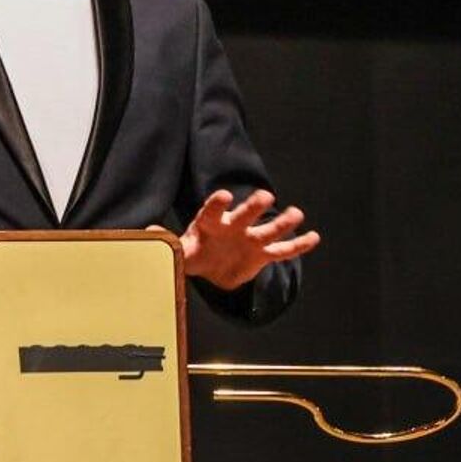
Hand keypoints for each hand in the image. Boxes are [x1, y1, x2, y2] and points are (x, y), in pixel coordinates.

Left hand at [160, 188, 319, 290]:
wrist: (212, 266)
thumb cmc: (194, 252)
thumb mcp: (178, 251)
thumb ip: (167, 243)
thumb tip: (147, 232)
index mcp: (210, 223)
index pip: (212, 210)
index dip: (217, 203)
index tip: (223, 195)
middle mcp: (233, 226)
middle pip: (244, 215)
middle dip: (254, 207)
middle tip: (265, 197)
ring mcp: (250, 239)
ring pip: (268, 230)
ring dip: (282, 223)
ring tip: (296, 214)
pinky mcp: (262, 254)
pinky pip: (282, 250)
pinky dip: (297, 245)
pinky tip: (313, 237)